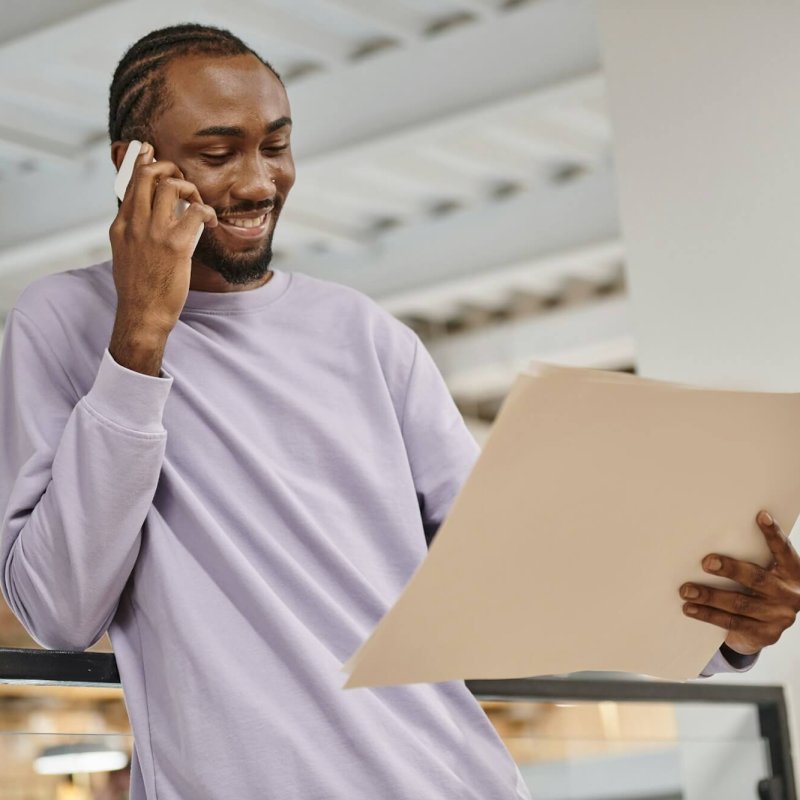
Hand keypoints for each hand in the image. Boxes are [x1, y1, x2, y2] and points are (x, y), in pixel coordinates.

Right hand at [109, 141, 216, 335]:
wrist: (143, 314)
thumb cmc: (139, 290)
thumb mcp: (125, 256)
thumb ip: (132, 234)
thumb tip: (141, 219)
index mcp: (120, 226)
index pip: (129, 184)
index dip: (141, 163)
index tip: (149, 151)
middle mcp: (135, 224)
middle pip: (147, 174)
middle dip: (167, 167)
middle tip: (182, 179)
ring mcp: (154, 233)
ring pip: (171, 185)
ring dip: (190, 188)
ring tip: (197, 204)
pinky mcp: (176, 245)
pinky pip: (196, 211)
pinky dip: (207, 212)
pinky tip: (210, 223)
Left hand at [680, 510, 799, 654]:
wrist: (767, 627)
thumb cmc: (760, 589)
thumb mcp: (765, 572)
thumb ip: (752, 557)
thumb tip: (714, 534)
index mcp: (792, 573)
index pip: (782, 550)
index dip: (773, 534)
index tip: (761, 516)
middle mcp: (789, 594)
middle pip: (756, 579)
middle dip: (730, 569)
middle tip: (706, 562)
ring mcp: (778, 616)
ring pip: (739, 604)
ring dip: (709, 596)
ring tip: (686, 590)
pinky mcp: (764, 634)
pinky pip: (731, 623)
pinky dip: (707, 615)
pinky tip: (690, 609)